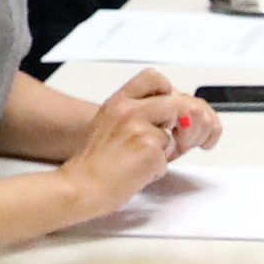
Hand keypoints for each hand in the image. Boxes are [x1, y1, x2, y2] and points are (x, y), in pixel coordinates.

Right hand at [56, 71, 213, 216]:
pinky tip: (137, 172)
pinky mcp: (149, 149)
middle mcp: (129, 110)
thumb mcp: (112, 125)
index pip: (154, 78)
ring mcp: (140, 129)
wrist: (82, 185)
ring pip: (174, 134)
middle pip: (177, 105)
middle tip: (171, 142)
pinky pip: (168, 158)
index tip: (170, 110)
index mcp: (119, 101)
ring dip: (166, 150)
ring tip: (142, 159)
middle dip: (180, 126)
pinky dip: (157, 169)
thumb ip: (141, 114)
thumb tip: (178, 116)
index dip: (169, 92)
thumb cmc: (97, 162)